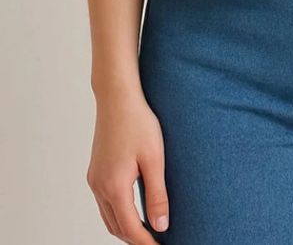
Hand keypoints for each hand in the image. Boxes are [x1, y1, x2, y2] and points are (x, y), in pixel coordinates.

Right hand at [87, 90, 168, 242]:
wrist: (117, 99)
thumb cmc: (139, 123)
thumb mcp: (154, 159)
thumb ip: (157, 195)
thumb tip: (161, 226)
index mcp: (114, 186)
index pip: (129, 228)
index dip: (145, 242)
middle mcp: (99, 186)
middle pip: (115, 226)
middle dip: (134, 238)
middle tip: (155, 240)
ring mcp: (94, 178)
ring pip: (108, 215)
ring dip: (125, 226)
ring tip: (146, 229)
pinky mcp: (95, 170)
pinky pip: (104, 202)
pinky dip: (117, 212)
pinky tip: (132, 208)